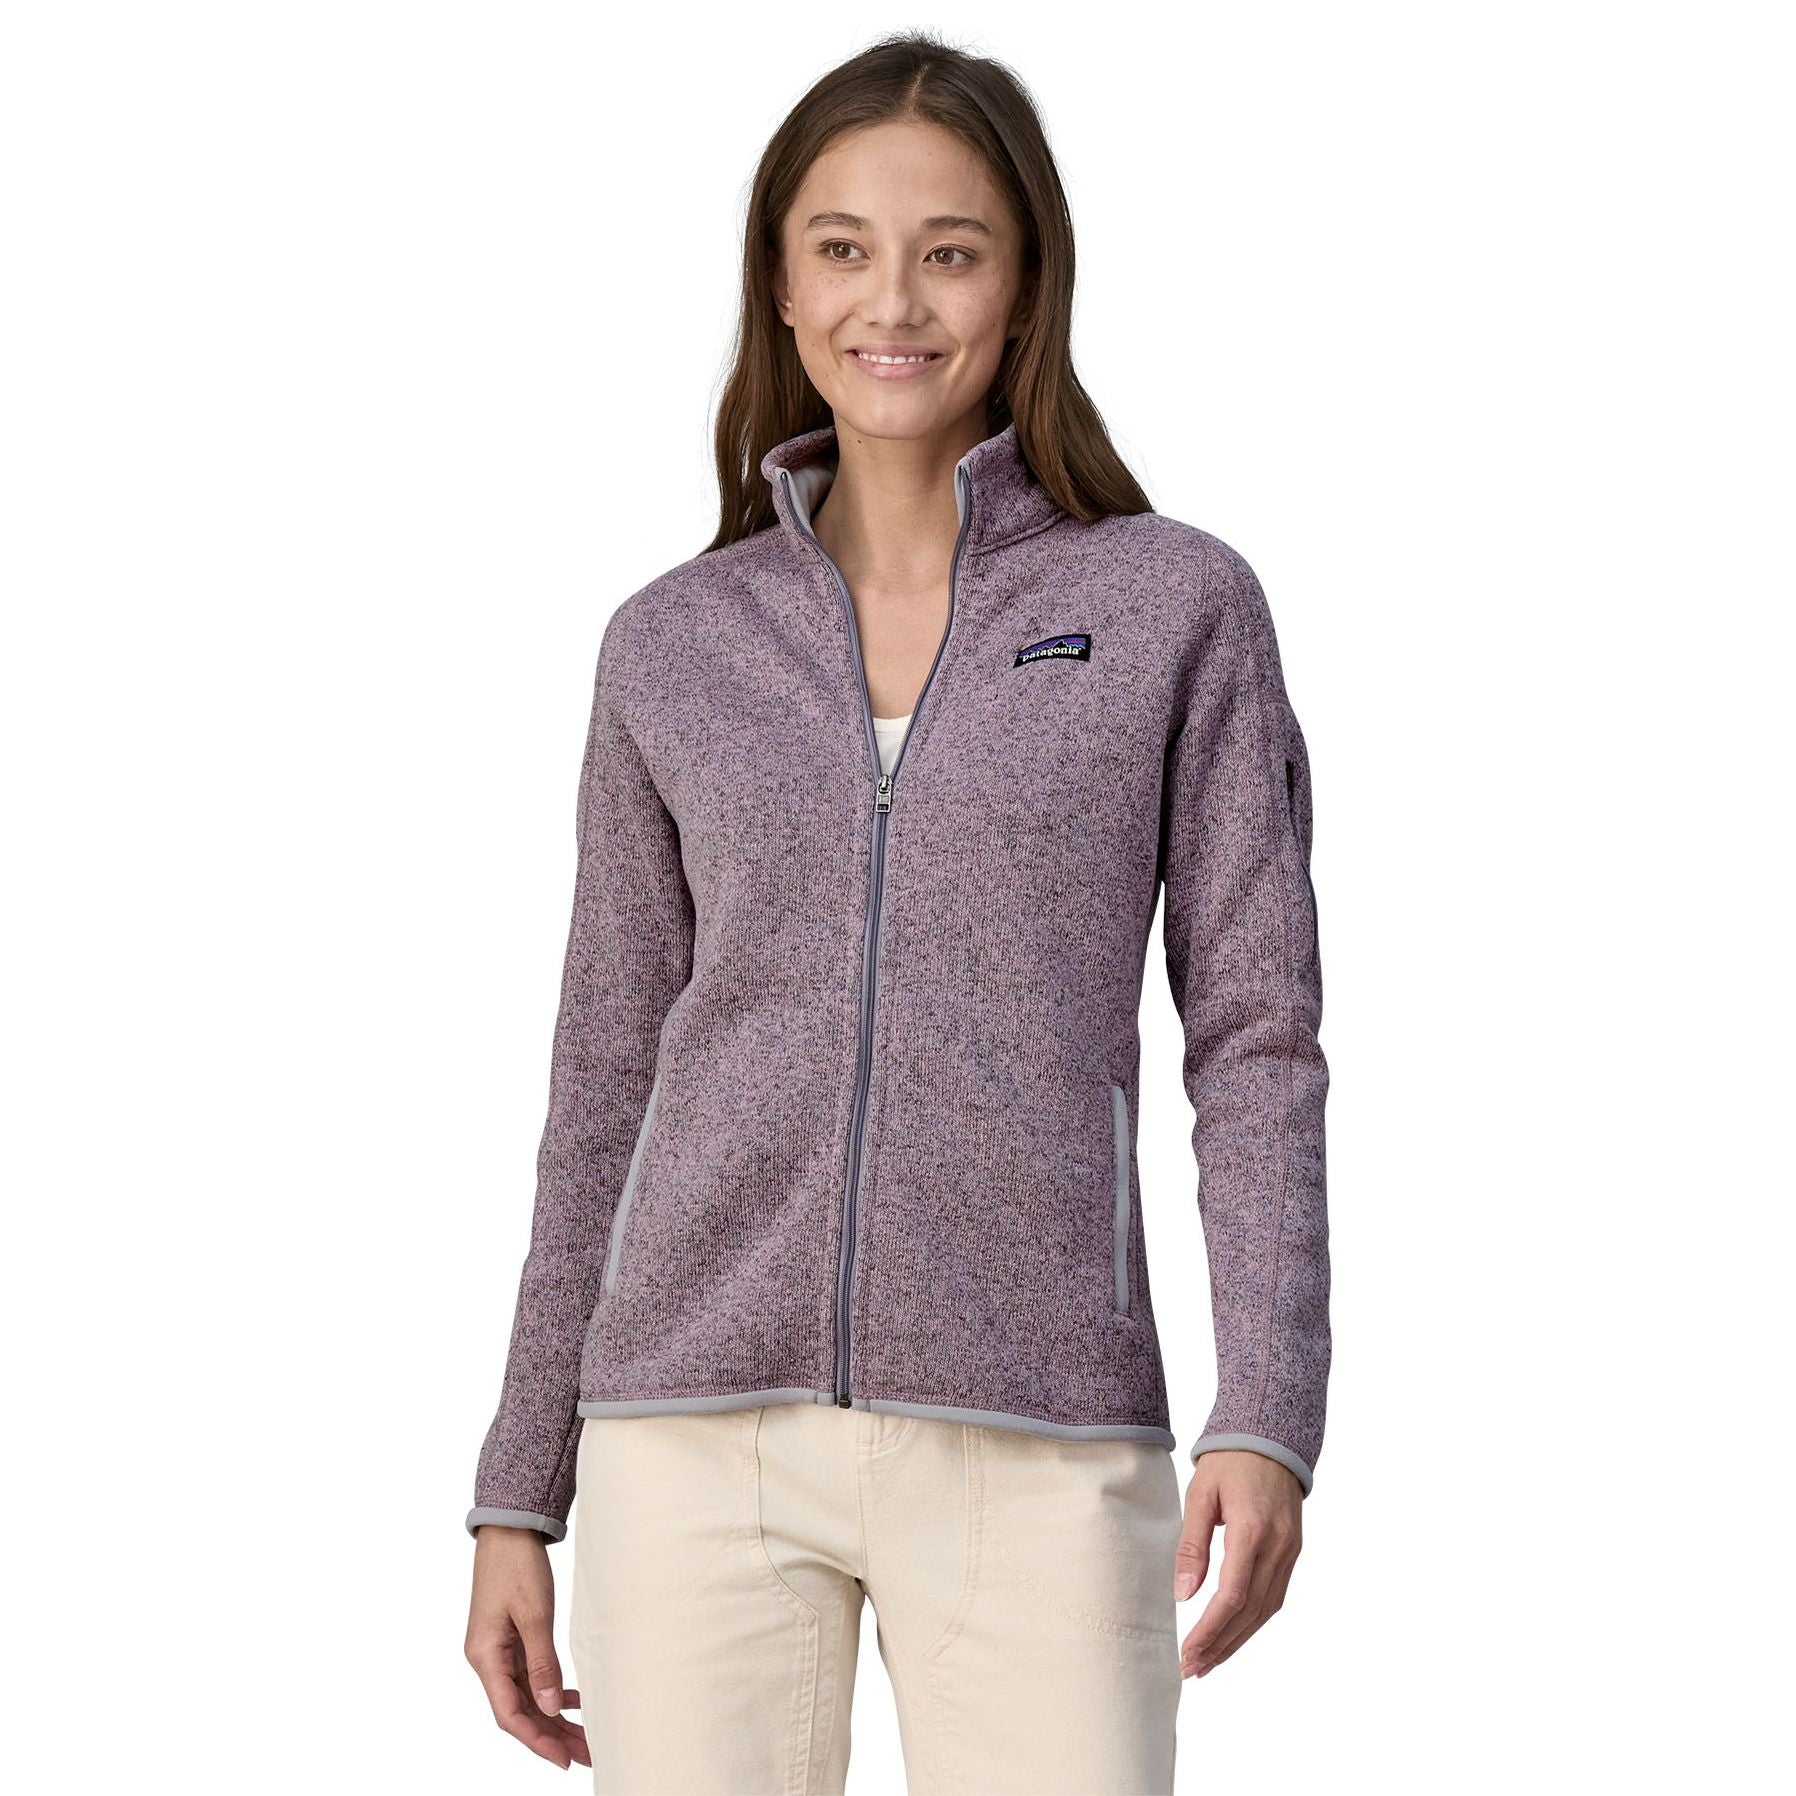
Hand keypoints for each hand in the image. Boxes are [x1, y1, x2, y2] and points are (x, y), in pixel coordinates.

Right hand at [465, 1525, 589, 1769]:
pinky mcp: (511, 1639)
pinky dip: (550, 1691)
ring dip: (553, 1716)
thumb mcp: (534, 1613)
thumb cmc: (517, 1565)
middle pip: (520, 1710)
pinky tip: (572, 1700)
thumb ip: (543, 1662)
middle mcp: (488, 1659)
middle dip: (551, 1735)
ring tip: (585, 1736)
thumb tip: (550, 1706)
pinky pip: (529, 1676)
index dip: (536, 1740)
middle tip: (587, 1753)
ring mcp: (499, 1650)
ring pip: (527, 1695)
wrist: (509, 1529)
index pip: (509, 1714)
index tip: (563, 1759)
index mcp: (485, 1657)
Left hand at [1173, 1449, 1302, 1677]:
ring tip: (1208, 1662)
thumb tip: (1182, 1595)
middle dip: (1220, 1645)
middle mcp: (1278, 1547)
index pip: (1233, 1595)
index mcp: (1252, 1530)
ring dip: (1237, 1641)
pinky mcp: (1292, 1553)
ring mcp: (1290, 1552)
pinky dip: (1253, 1622)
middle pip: (1250, 1612)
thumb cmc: (1229, 1462)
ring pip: (1265, 1611)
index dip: (1210, 1630)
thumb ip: (1191, 1544)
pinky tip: (1233, 1636)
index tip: (1188, 1652)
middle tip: (1192, 1669)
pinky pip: (1274, 1597)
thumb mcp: (1201, 1494)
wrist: (1271, 1438)